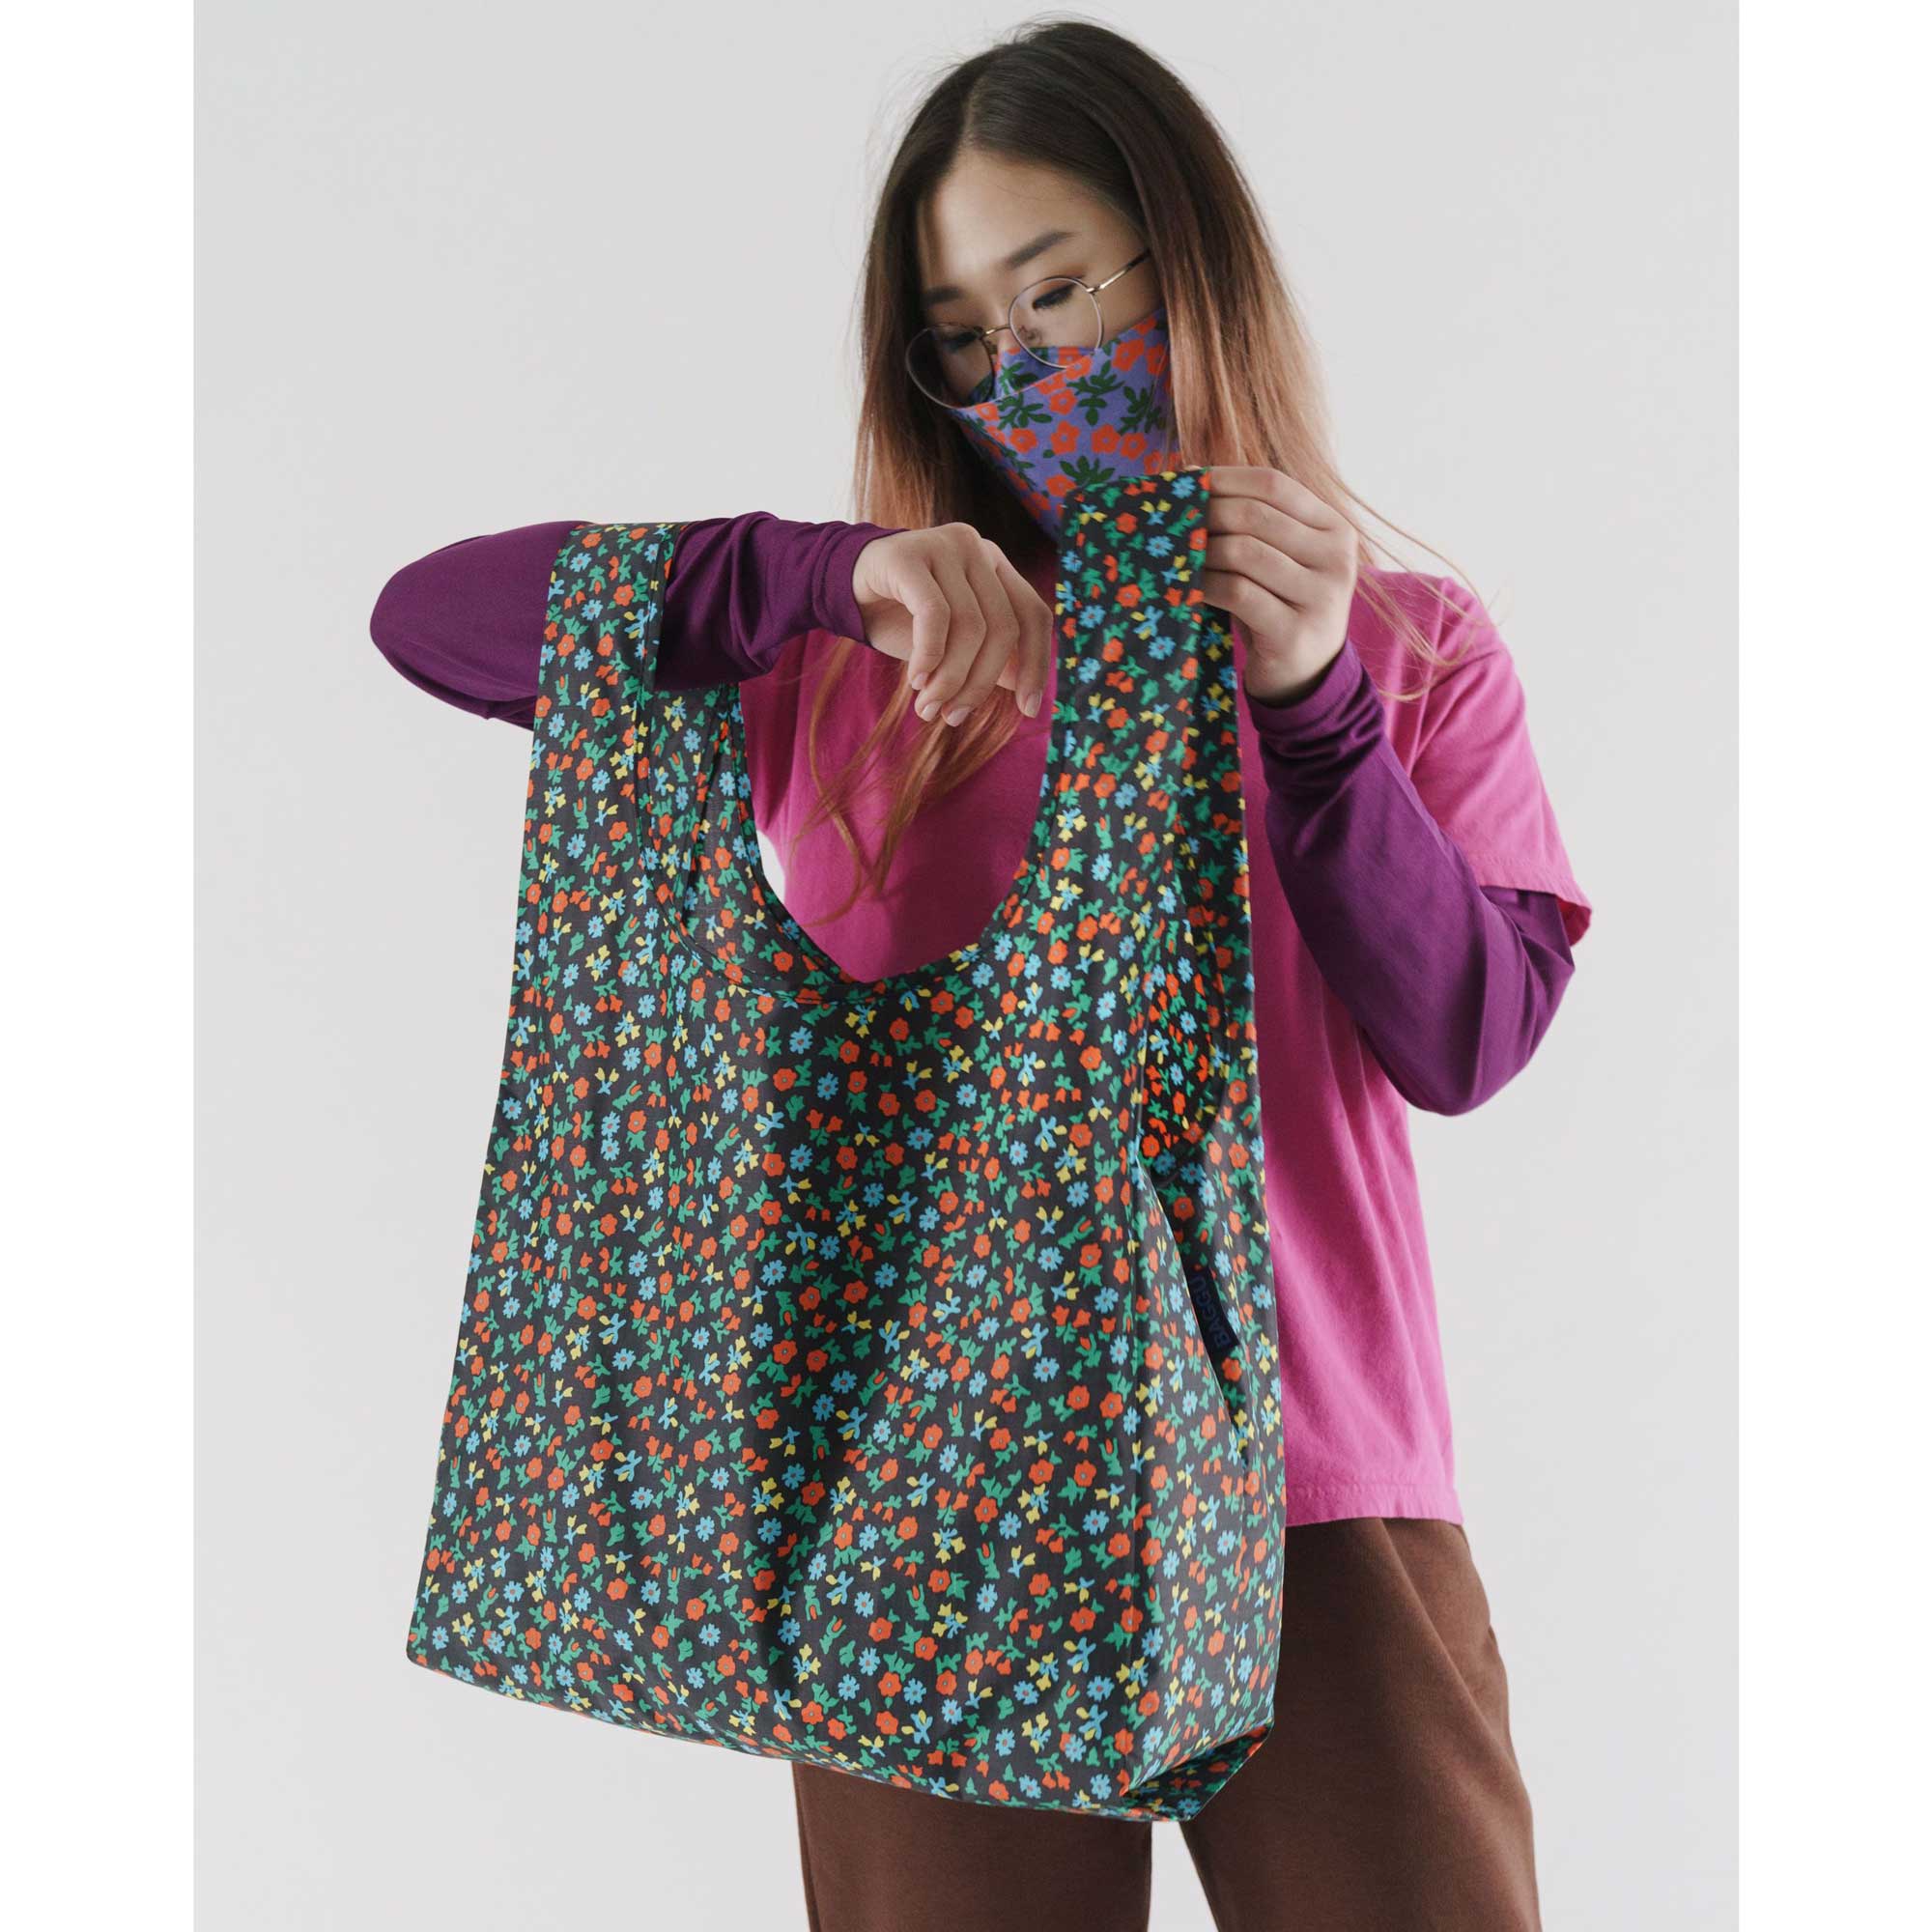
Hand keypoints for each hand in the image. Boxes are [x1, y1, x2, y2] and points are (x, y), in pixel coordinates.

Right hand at [849, 525, 1051, 723]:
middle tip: (952, 717)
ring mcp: (944, 546)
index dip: (1037, 665)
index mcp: (996, 567)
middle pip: (1003, 627)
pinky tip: (915, 680)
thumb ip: (992, 659)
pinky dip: (929, 655)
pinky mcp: (908, 554)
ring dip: (949, 678)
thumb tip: (1027, 692)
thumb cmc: (903, 617)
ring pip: (970, 626)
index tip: (1029, 710)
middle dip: (979, 683)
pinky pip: (934, 614)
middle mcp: (977, 548)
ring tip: (927, 707)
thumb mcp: (954, 643)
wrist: (843, 590)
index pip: (1033, 615)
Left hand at [1200, 467, 1359, 705]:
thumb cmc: (1281, 605)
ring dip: (1203, 550)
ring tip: (1179, 554)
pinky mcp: (1294, 632)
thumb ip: (1251, 520)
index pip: (1275, 485)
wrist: (1306, 676)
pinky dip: (1206, 584)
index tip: (1188, 482)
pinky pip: (1238, 593)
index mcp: (1336, 529)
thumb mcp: (1280, 558)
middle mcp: (1337, 559)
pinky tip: (1189, 586)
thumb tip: (1191, 474)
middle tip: (1174, 521)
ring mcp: (1320, 597)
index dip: (1226, 479)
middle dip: (1207, 513)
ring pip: (1245, 552)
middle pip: (1256, 515)